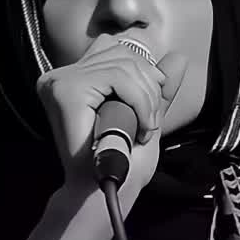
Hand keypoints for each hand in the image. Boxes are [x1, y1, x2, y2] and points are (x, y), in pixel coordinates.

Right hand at [36, 35, 186, 194]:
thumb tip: (178, 58)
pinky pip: (118, 77)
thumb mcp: (146, 117)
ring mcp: (61, 81)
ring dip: (146, 100)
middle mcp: (62, 75)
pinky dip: (139, 101)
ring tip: (143, 128)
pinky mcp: (67, 90)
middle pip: (123, 54)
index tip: (149, 110)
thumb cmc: (123, 162)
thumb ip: (158, 88)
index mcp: (75, 78)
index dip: (143, 73)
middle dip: (149, 89)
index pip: (116, 49)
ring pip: (124, 65)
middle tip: (149, 124)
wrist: (107, 190)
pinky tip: (138, 126)